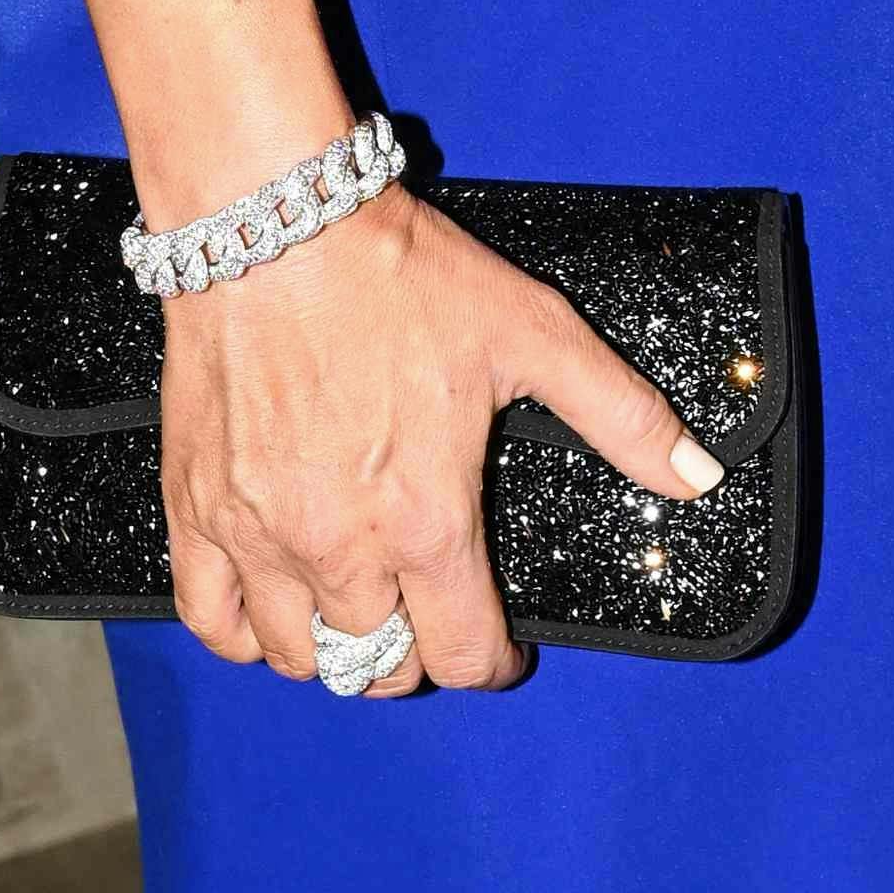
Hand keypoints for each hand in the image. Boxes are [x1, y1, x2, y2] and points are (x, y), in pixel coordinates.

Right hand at [158, 184, 721, 701]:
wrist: (273, 225)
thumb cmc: (398, 277)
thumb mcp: (533, 334)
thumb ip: (621, 415)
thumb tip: (695, 473)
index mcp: (428, 521)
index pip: (464, 656)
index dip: (494, 665)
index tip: (499, 650)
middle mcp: (341, 546)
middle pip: (383, 667)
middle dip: (420, 654)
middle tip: (432, 616)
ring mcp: (260, 535)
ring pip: (303, 659)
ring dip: (339, 652)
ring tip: (361, 614)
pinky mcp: (198, 509)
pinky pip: (213, 622)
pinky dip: (248, 636)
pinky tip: (275, 613)